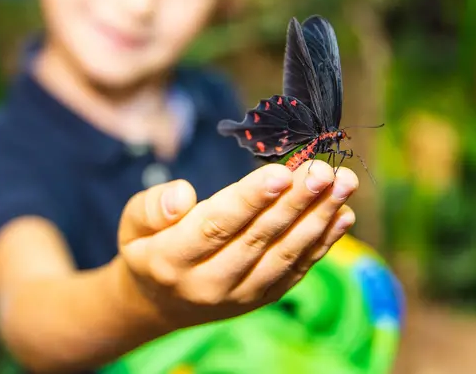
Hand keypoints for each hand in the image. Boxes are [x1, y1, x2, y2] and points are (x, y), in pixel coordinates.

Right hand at [117, 160, 356, 326]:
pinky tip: (342, 215)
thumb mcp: (132, 223)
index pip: (216, 226)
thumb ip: (152, 207)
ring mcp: (239, 296)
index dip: (250, 200)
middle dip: (296, 203)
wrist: (159, 304)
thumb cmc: (147, 247)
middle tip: (325, 171)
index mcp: (171, 260)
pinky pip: (296, 270)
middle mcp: (208, 284)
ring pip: (284, 256)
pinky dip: (323, 243)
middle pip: (258, 239)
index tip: (281, 172)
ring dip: (318, 219)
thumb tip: (182, 196)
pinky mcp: (262, 299)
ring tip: (344, 185)